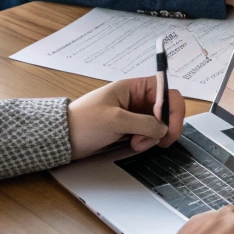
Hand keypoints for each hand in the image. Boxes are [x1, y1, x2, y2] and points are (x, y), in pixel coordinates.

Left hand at [68, 77, 183, 158]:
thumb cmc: (85, 123)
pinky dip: (147, 140)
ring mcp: (134, 114)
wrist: (62, 139)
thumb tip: (164, 129)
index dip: (172, 109)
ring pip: (159, 123)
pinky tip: (134, 145)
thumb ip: (144, 123)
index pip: (166, 91)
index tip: (167, 128)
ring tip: (136, 144)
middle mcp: (137, 98)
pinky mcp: (130, 128)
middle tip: (157, 142)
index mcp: (133, 87)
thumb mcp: (115, 120)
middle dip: (164, 126)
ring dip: (153, 136)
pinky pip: (149, 132)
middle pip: (166, 109)